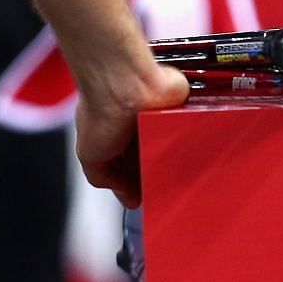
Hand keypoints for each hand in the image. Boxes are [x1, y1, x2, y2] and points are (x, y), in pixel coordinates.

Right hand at [75, 63, 188, 208]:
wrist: (124, 83)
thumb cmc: (101, 108)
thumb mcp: (89, 154)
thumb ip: (101, 177)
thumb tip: (124, 195)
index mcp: (115, 135)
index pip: (129, 167)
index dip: (136, 184)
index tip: (145, 198)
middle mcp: (138, 127)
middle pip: (154, 159)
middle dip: (157, 175)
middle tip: (163, 188)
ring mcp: (161, 120)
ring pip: (174, 151)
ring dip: (175, 162)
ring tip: (175, 172)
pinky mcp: (182, 111)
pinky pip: (193, 135)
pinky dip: (191, 146)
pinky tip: (187, 154)